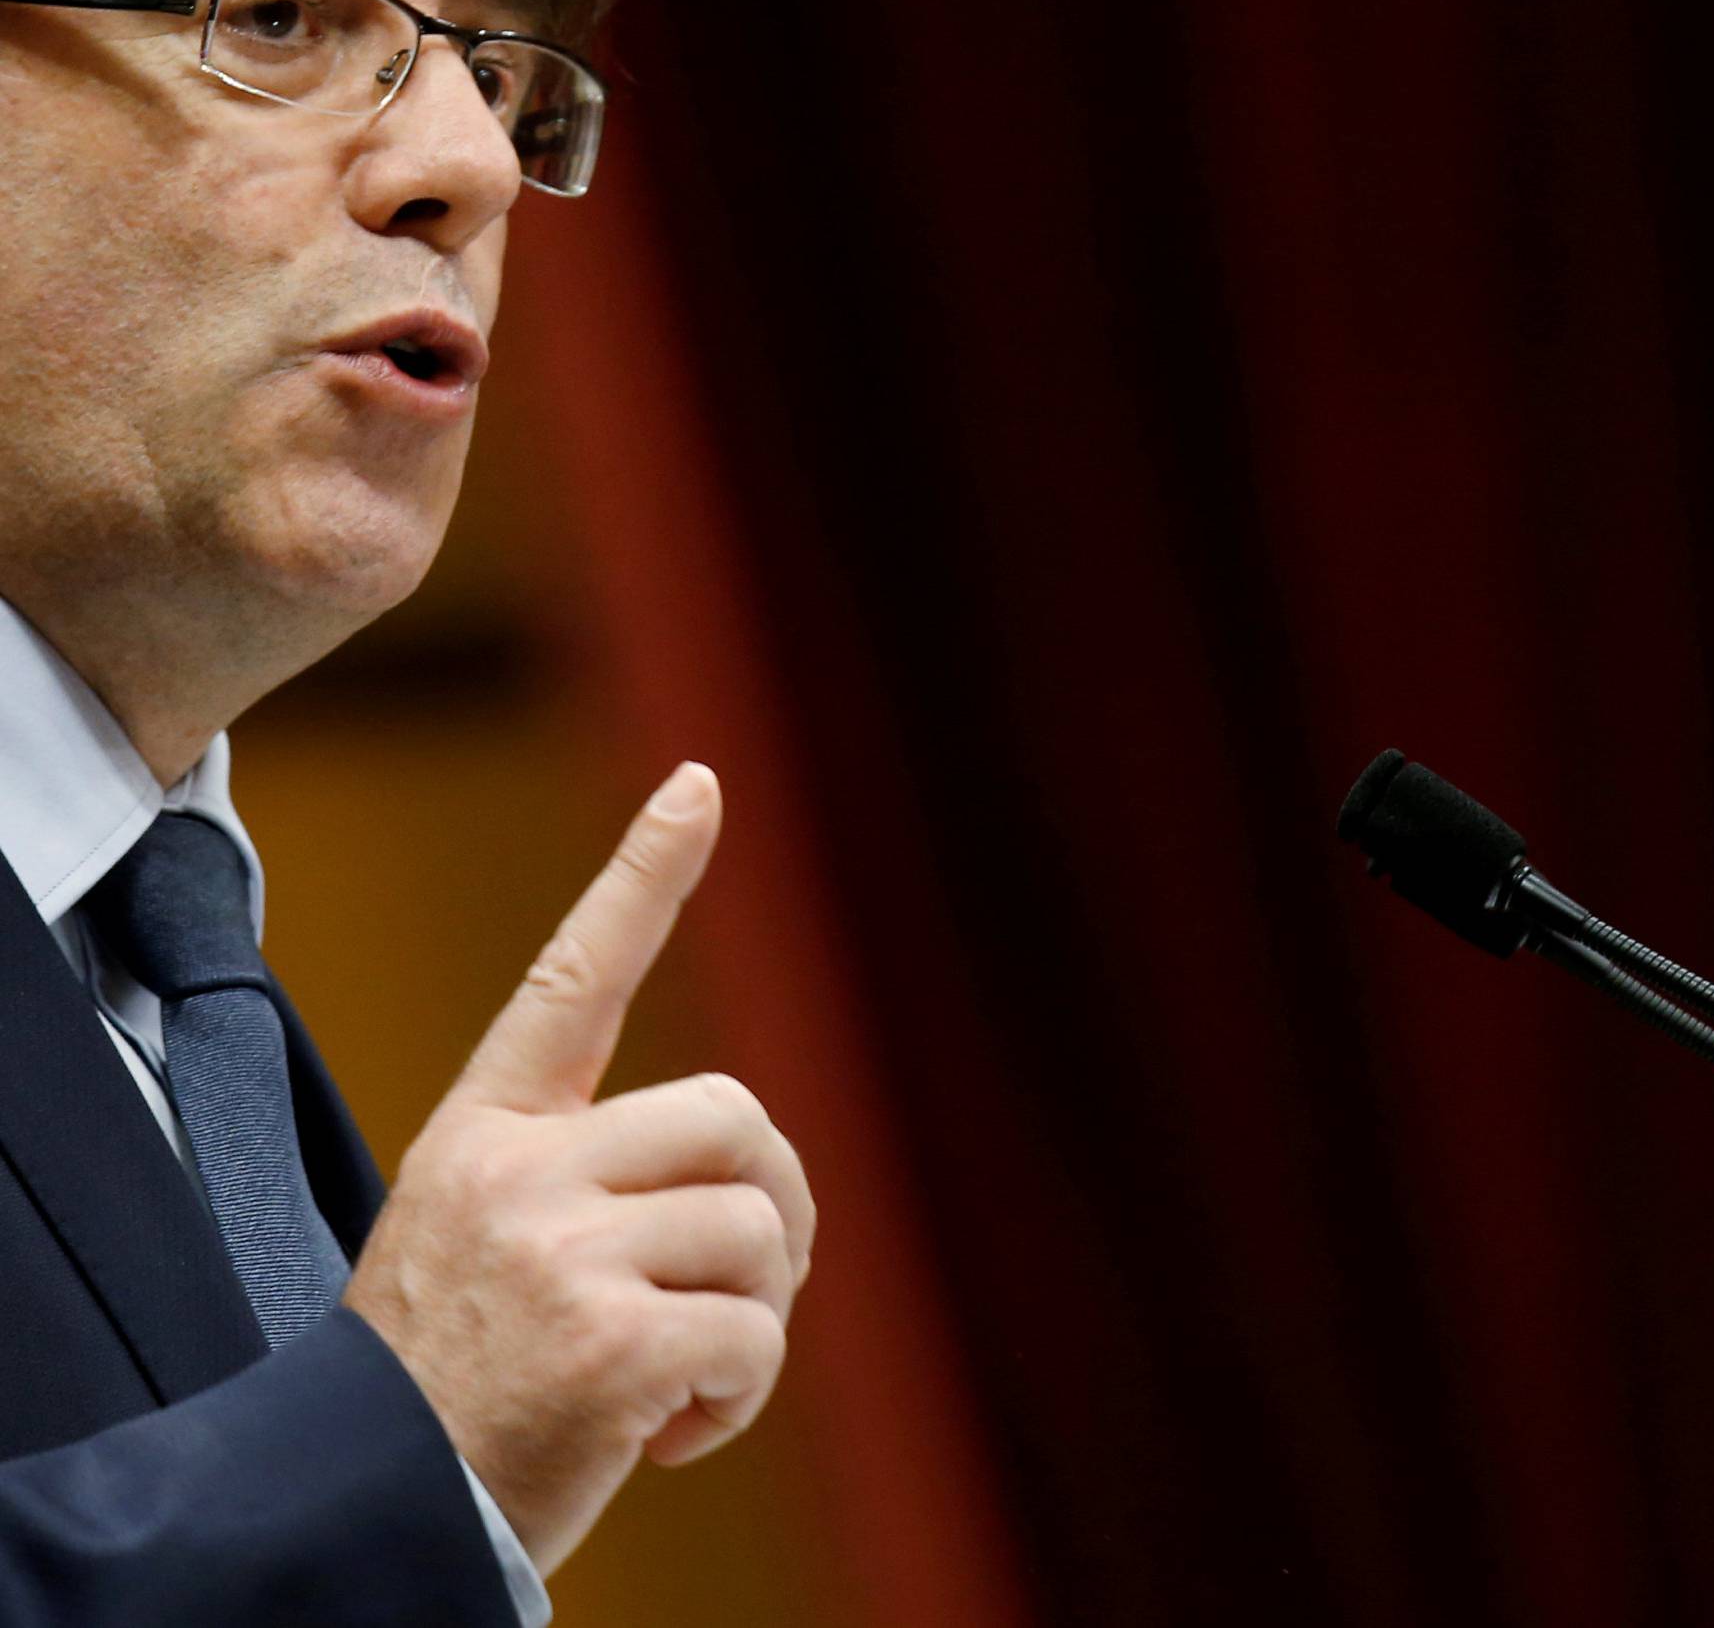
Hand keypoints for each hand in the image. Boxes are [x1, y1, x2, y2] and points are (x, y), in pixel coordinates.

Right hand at [342, 762, 814, 1576]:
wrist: (357, 1513)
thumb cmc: (440, 1388)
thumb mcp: (482, 1243)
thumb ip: (589, 1185)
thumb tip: (744, 1179)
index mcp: (485, 1132)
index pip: (572, 975)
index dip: (643, 874)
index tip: (700, 782)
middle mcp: (521, 1171)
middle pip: (734, 1113)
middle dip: (775, 1201)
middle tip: (742, 1287)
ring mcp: (562, 1251)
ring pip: (759, 1227)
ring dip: (756, 1314)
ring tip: (679, 1381)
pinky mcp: (607, 1342)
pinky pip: (754, 1335)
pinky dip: (739, 1395)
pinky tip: (665, 1437)